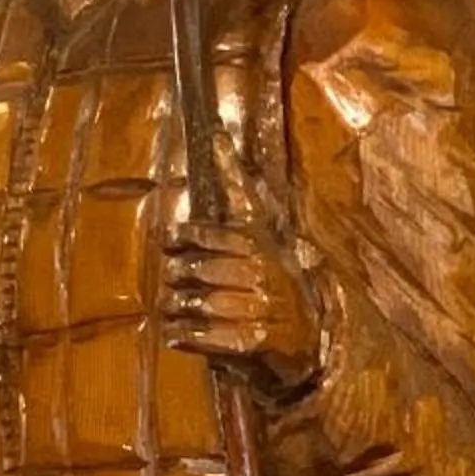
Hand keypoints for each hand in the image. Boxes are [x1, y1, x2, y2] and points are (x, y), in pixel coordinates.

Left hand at [164, 161, 325, 398]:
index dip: (192, 238)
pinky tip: (172, 334)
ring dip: (179, 306)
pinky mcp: (257, 341)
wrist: (306, 335)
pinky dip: (187, 336)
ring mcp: (262, 309)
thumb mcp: (260, 229)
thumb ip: (238, 187)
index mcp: (263, 245)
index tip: (169, 239)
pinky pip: (212, 338)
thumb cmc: (270, 273)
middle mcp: (264, 275)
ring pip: (206, 304)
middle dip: (181, 274)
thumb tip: (217, 134)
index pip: (224, 236)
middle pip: (208, 271)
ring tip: (168, 306)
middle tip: (169, 276)